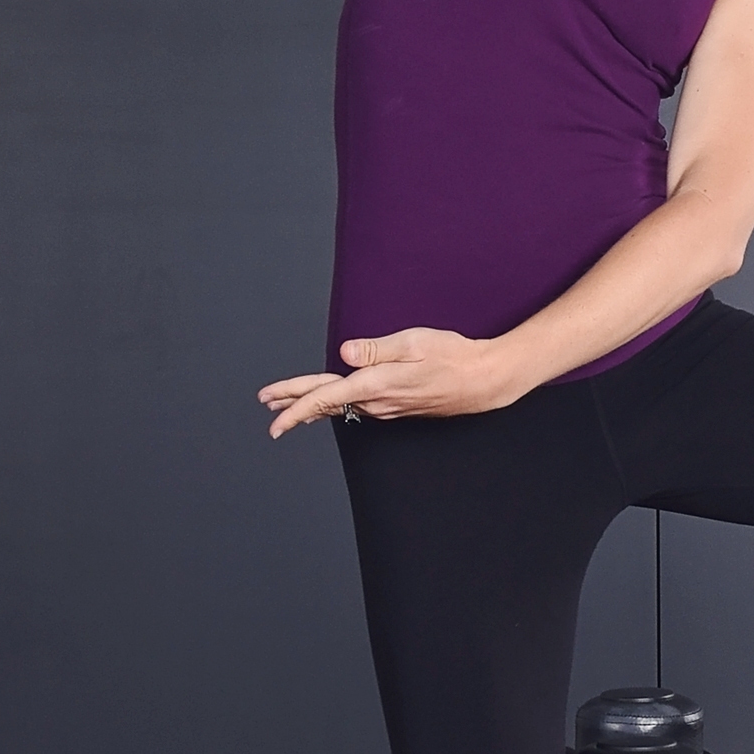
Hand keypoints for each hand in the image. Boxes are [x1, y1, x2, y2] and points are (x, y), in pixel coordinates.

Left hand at [257, 328, 530, 437]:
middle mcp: (377, 402)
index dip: (294, 403)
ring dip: (315, 403)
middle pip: (326, 404)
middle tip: (268, 407)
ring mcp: (388, 408)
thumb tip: (344, 353)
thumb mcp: (413, 343)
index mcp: (375, 384)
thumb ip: (375, 349)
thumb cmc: (453, 356)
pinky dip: (338, 404)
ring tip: (291, 404)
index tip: (271, 411)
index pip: (324, 397)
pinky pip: (358, 407)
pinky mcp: (398, 407)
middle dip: (294, 405)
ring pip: (341, 406)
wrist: (484, 380)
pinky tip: (334, 403)